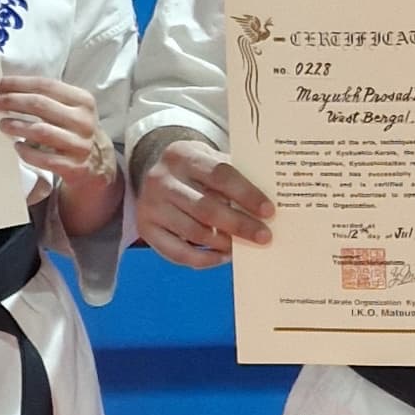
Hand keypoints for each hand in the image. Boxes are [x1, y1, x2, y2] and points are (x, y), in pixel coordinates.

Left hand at [0, 73, 113, 193]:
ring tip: (2, 124)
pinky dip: (26, 152)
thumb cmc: (73, 129)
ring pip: (40, 131)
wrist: (96, 163)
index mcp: (83, 100)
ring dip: (16, 125)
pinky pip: (43, 158)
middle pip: (40, 104)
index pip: (45, 85)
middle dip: (11, 101)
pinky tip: (17, 147)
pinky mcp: (74, 167)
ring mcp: (80, 145)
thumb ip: (46, 97)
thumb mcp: (70, 108)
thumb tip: (6, 88)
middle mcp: (83, 121)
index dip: (18, 83)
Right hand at [133, 131, 274, 264]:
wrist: (156, 173)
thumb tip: (267, 207)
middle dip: (239, 225)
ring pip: (193, 232)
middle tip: (264, 237)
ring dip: (223, 244)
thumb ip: (235, 177)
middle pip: (206, 207)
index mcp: (184, 155)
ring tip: (243, 247)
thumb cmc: (196, 169)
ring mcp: (150, 205)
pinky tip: (222, 257)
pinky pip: (177, 252)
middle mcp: (162, 179)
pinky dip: (204, 259)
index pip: (220, 174)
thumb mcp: (210, 160)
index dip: (246, 194)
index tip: (269, 211)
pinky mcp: (145, 228)